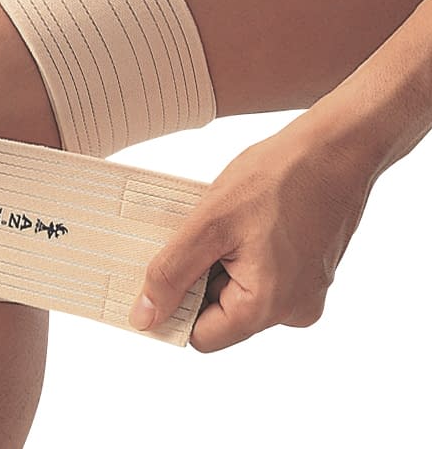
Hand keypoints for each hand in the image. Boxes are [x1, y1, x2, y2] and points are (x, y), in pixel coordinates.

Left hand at [128, 110, 377, 351]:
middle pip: (220, 313)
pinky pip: (260, 274)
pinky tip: (241, 218)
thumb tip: (145, 318)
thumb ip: (172, 274)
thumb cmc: (278, 177)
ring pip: (238, 290)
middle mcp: (293, 310)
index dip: (173, 307)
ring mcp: (305, 290)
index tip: (160, 271)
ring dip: (219, 260)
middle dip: (199, 276)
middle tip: (194, 233)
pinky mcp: (309, 271)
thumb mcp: (209, 224)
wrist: (336, 147)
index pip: (200, 335)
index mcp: (268, 308)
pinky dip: (240, 251)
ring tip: (223, 221)